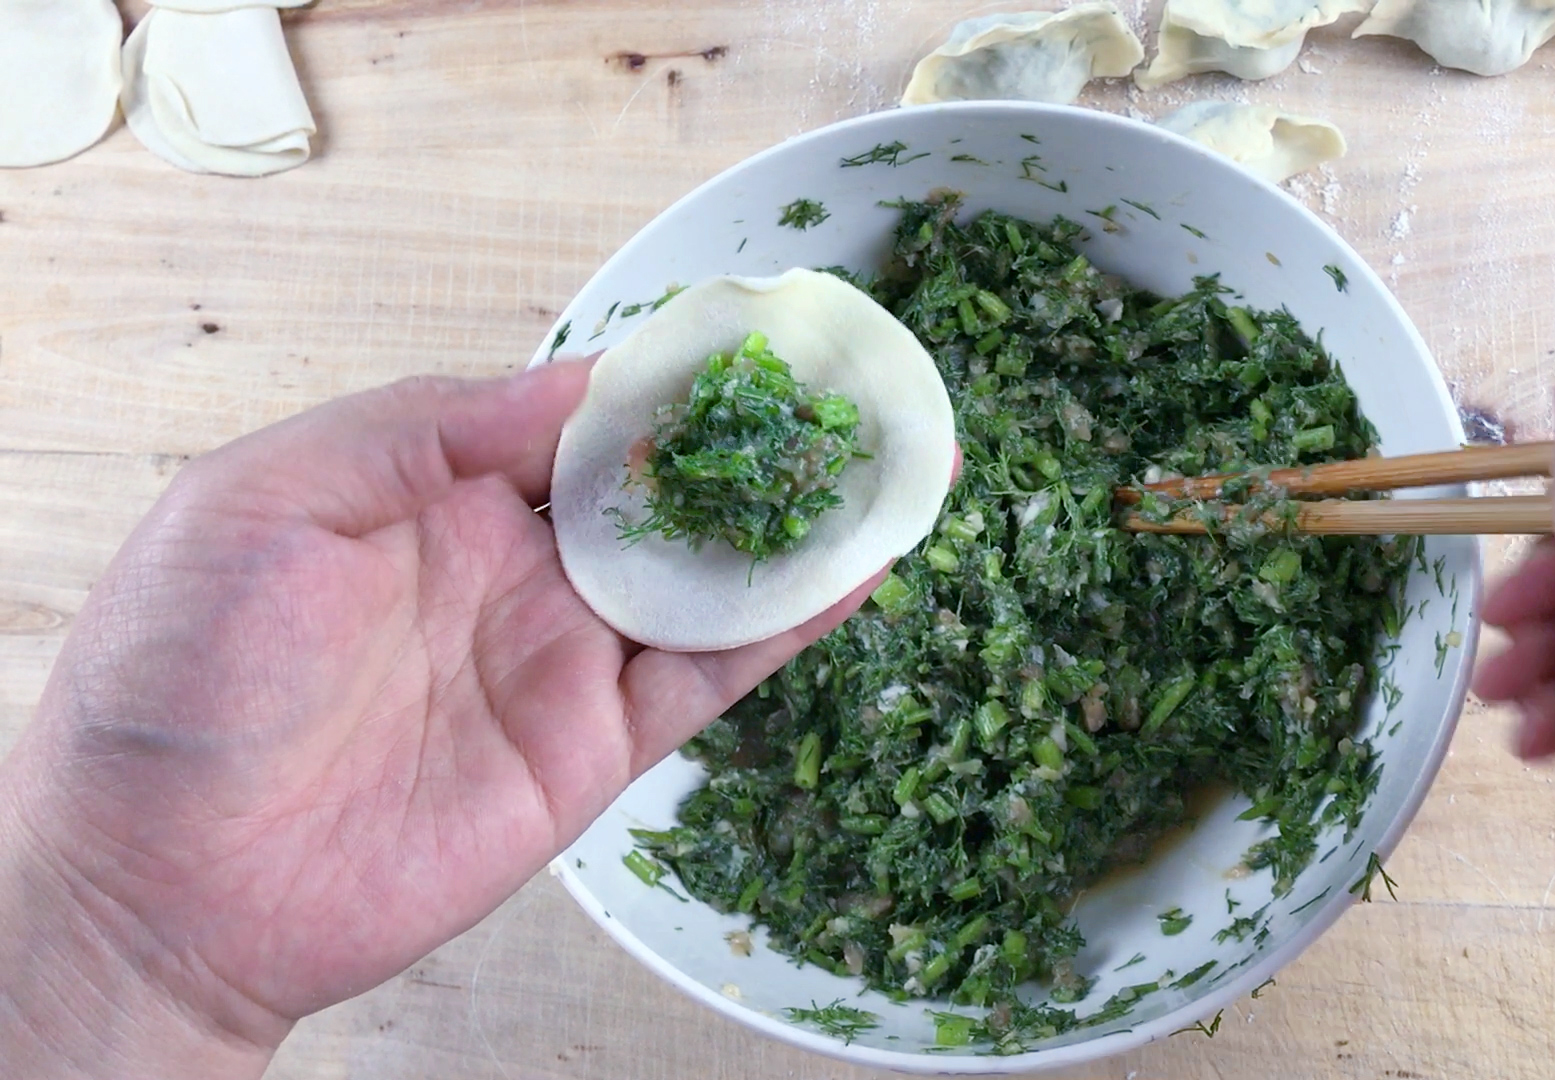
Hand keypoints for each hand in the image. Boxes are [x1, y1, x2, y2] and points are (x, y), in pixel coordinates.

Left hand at [0, 363, 881, 1079]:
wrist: (164, 883)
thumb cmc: (179, 677)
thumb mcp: (266, 501)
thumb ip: (424, 429)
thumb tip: (576, 384)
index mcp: (436, 492)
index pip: (579, 416)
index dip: (668, 374)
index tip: (754, 332)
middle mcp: (518, 567)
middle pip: (667, 489)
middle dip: (759, 441)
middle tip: (856, 390)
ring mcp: (565, 657)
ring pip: (712, 576)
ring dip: (802, 523)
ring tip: (899, 463)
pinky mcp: (597, 748)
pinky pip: (711, 675)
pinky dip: (789, 623)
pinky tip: (858, 569)